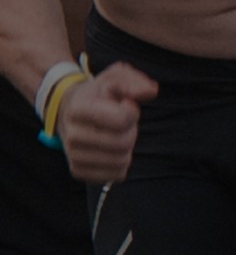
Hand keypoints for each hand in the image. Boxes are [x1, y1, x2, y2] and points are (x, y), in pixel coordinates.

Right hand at [55, 63, 154, 183]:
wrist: (67, 111)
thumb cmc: (97, 95)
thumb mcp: (113, 78)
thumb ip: (133, 81)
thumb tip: (150, 91)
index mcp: (78, 109)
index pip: (121, 119)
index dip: (131, 111)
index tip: (124, 105)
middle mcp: (72, 134)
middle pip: (124, 142)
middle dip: (131, 131)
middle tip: (121, 123)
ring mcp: (73, 156)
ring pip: (122, 161)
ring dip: (126, 148)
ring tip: (114, 135)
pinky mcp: (79, 172)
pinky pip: (116, 175)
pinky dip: (121, 164)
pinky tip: (110, 151)